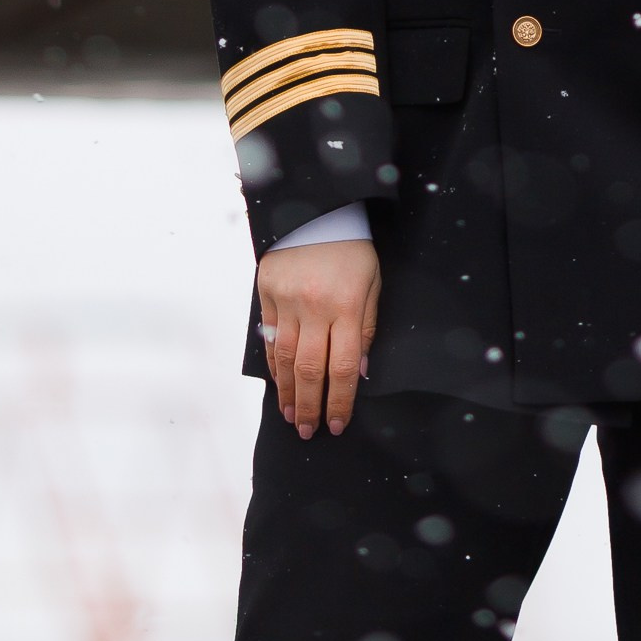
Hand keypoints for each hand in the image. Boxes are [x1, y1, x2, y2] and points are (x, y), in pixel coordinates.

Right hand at [257, 236, 381, 437]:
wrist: (316, 208)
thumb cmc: (352, 248)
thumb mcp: (372, 283)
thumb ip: (366, 327)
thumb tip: (359, 372)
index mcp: (347, 306)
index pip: (344, 367)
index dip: (340, 400)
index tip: (338, 423)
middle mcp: (315, 308)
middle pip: (311, 370)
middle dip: (310, 406)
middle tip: (308, 431)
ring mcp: (287, 302)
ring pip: (286, 359)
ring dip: (288, 393)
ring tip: (291, 416)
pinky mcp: (267, 294)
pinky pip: (270, 339)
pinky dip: (274, 366)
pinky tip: (278, 384)